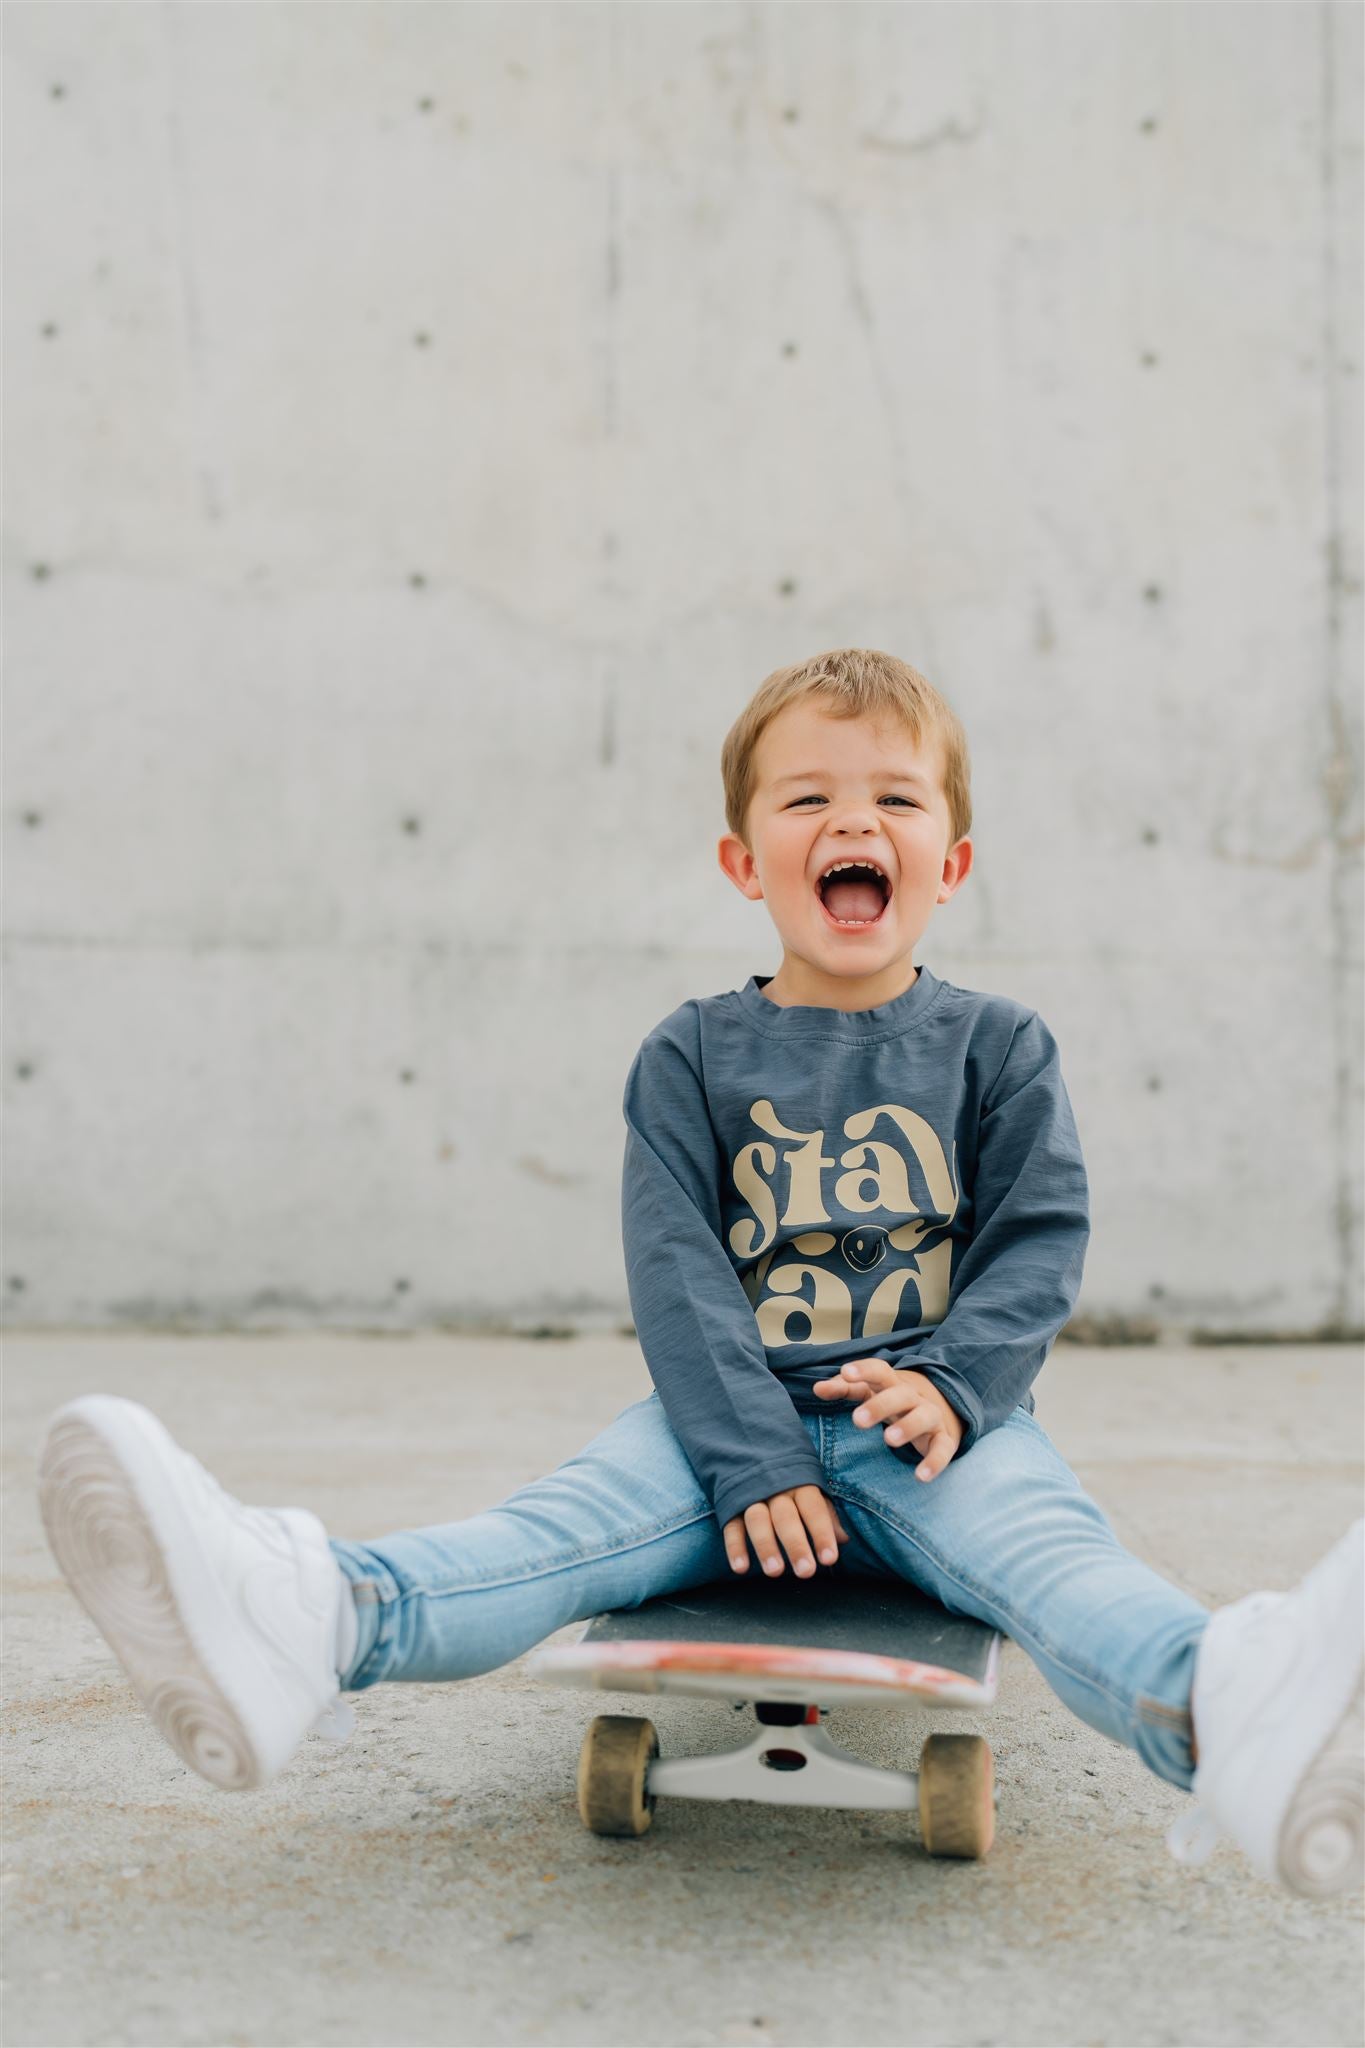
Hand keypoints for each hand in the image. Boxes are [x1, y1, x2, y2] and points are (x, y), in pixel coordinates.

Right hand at [722, 1485, 850, 1578]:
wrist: (750, 1447)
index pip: (813, 1509)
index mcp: (800, 1484)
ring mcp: (751, 1496)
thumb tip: (843, 1539)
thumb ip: (826, 1514)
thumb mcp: (811, 1490)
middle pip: (786, 1517)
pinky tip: (740, 1568)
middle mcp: (776, 1490)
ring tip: (775, 1572)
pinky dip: (734, 1547)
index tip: (829, 1559)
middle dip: (796, 1545)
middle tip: (806, 1572)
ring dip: (765, 1546)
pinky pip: (731, 1525)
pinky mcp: (730, 1504)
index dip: (822, 1534)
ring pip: (758, 1520)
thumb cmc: (790, 1479)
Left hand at [812, 1358, 963, 1481]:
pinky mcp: (943, 1440)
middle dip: (880, 1405)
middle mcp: (913, 1397)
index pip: (879, 1370)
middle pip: (900, 1395)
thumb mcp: (869, 1392)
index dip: (863, 1370)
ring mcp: (930, 1417)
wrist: (937, 1411)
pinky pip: (943, 1449)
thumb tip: (817, 1388)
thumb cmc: (891, 1402)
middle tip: (858, 1420)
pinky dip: (934, 1462)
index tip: (846, 1372)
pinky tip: (920, 1476)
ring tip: (888, 1440)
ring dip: (908, 1427)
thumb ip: (843, 1389)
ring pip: (924, 1417)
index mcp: (891, 1384)